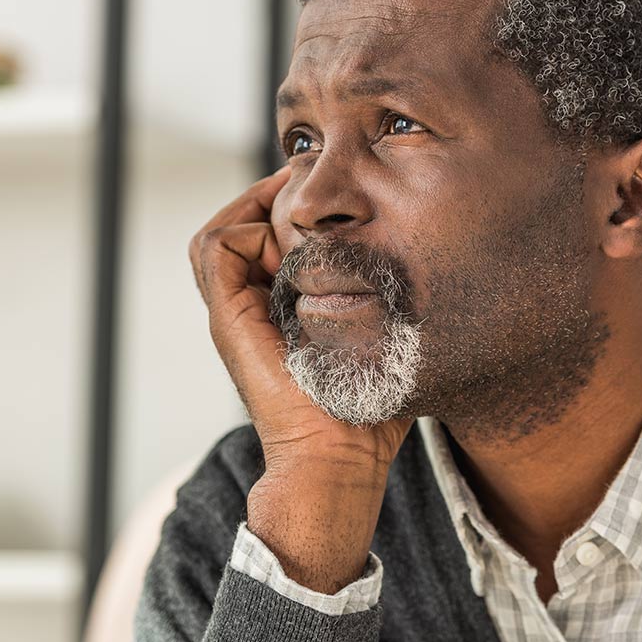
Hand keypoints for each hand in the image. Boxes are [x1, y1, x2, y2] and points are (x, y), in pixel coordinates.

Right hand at [189, 165, 412, 592]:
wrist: (339, 458)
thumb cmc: (369, 409)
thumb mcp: (384, 339)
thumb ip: (387, 302)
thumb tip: (427, 260)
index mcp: (281, 311)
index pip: (268, 238)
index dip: (294, 208)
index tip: (338, 195)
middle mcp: (251, 307)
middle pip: (241, 228)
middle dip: (276, 199)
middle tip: (316, 184)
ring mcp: (234, 312)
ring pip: (221, 233)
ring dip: (257, 209)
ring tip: (300, 201)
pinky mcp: (228, 317)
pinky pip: (214, 248)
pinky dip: (245, 226)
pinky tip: (290, 233)